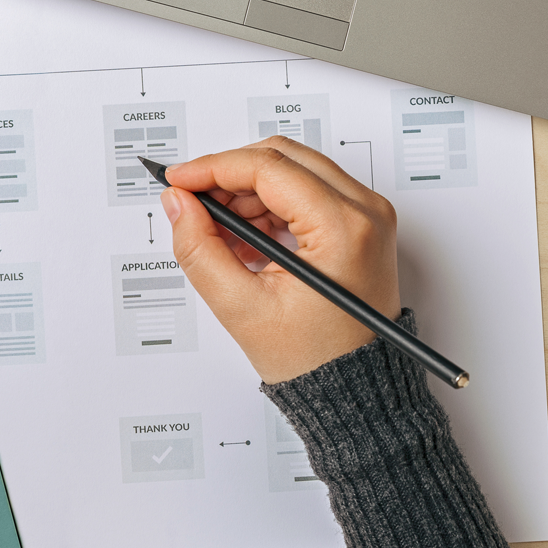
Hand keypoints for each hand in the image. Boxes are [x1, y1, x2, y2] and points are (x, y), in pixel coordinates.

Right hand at [160, 137, 400, 383]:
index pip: (268, 167)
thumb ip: (200, 249)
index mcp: (344, 228)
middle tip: (193, 203)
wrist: (355, 390)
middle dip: (229, 176)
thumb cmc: (316, 359)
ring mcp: (367, 215)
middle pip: (282, 157)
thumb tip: (179, 204)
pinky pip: (307, 191)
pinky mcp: (360, 224)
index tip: (179, 180)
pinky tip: (246, 239)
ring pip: (294, 170)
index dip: (213, 168)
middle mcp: (365, 212)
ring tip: (221, 236)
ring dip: (248, 193)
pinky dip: (269, 206)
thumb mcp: (242, 307)